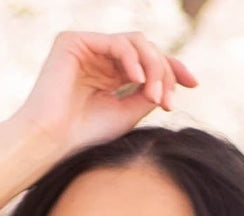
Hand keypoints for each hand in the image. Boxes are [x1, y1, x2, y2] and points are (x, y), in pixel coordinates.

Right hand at [13, 30, 198, 156]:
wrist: (50, 145)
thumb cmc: (83, 137)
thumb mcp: (126, 113)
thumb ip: (147, 92)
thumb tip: (170, 78)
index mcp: (108, 74)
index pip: (146, 62)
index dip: (172, 69)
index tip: (193, 83)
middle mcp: (98, 57)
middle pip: (145, 50)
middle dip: (164, 72)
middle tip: (167, 101)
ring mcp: (86, 47)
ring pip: (135, 43)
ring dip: (152, 66)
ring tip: (154, 95)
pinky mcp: (73, 41)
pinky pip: (116, 42)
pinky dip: (132, 59)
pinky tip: (138, 81)